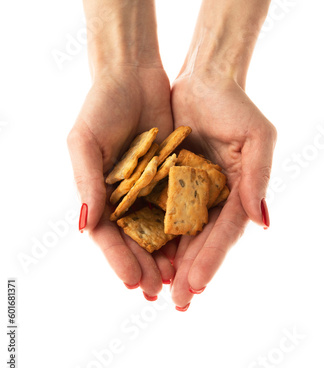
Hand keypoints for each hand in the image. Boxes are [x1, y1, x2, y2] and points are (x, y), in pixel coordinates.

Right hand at [67, 62, 174, 296]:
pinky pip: (178, 205)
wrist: (133, 76)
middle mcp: (123, 195)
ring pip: (157, 228)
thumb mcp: (84, 141)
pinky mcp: (171, 174)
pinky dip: (184, 226)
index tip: (133, 281)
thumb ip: (86, 182)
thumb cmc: (100, 106)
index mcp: (98, 192)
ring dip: (166, 255)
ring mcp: (148, 186)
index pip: (106, 235)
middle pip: (133, 239)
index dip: (118, 259)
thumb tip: (84, 227)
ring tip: (179, 279)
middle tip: (160, 292)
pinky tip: (194, 245)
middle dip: (145, 266)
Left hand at [170, 71, 276, 307]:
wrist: (204, 79)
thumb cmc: (235, 104)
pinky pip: (161, 209)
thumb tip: (263, 222)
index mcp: (239, 190)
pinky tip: (145, 254)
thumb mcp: (257, 137)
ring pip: (180, 232)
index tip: (198, 284)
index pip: (226, 231)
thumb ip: (258, 177)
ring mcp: (192, 189)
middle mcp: (216, 196)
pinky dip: (154, 232)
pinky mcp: (169, 178)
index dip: (213, 257)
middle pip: (202, 239)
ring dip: (171, 261)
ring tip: (158, 289)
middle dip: (191, 270)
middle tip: (177, 301)